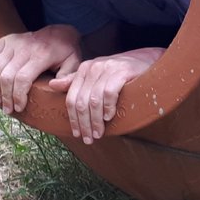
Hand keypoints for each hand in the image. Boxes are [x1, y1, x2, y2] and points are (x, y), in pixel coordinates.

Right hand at [0, 24, 81, 114]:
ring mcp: (13, 41)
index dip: (17, 96)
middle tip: (8, 110)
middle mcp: (25, 46)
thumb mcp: (74, 65)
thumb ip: (69, 78)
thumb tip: (54, 86)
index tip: (19, 108)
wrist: (59, 32)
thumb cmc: (66, 53)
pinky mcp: (6, 39)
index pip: (23, 78)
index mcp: (42, 54)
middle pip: (6, 75)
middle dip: (5, 96)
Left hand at [48, 46, 162, 143]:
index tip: (77, 134)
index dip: (73, 119)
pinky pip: (109, 94)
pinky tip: (109, 117)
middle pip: (81, 102)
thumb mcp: (96, 75)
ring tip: (99, 133)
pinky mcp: (121, 72)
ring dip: (95, 121)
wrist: (146, 60)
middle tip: (88, 138)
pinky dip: (108, 108)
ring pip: (93, 101)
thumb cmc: (120, 72)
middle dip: (84, 124)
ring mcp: (107, 69)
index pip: (71, 98)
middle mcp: (93, 67)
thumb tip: (52, 85)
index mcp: (84, 69)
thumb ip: (75, 81)